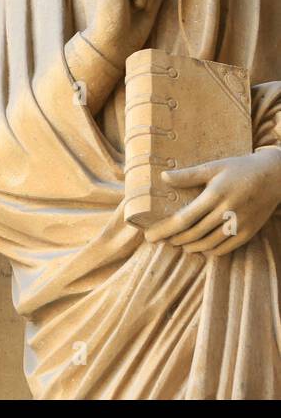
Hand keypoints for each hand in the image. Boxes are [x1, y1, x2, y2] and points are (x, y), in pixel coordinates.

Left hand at [144, 147, 280, 254]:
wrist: (275, 176)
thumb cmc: (239, 169)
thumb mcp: (213, 167)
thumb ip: (188, 175)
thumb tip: (163, 178)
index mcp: (215, 195)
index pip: (184, 219)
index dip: (164, 229)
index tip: (149, 235)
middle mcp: (227, 212)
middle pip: (194, 233)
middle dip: (173, 239)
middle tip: (158, 239)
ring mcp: (240, 224)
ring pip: (209, 243)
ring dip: (190, 246)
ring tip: (176, 243)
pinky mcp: (249, 231)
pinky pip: (226, 247)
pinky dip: (210, 250)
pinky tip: (199, 248)